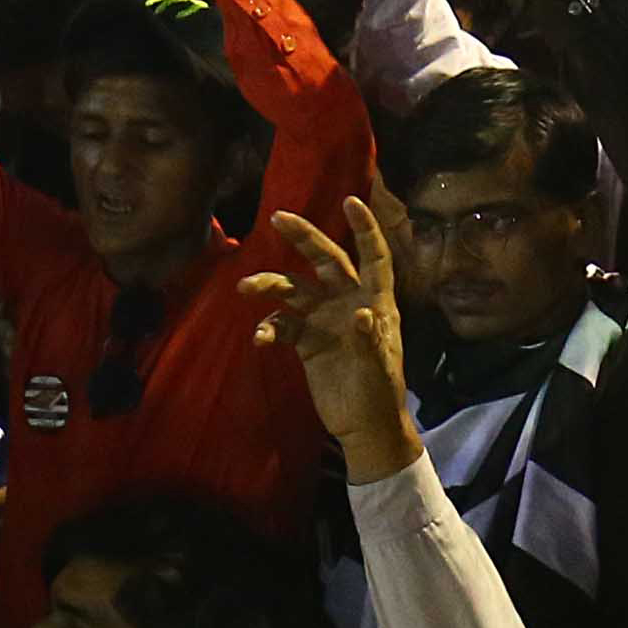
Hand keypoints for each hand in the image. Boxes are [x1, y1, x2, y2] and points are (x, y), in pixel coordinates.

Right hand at [244, 197, 422, 474]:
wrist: (363, 426)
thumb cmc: (380, 394)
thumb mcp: (378, 368)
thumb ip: (370, 340)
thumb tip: (362, 313)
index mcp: (376, 302)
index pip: (374, 258)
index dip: (365, 229)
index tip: (350, 201)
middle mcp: (348, 302)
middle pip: (326, 260)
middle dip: (304, 238)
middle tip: (278, 218)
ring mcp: (324, 320)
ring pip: (295, 289)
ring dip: (270, 283)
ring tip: (246, 287)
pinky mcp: (306, 341)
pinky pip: (282, 323)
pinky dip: (269, 326)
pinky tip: (260, 338)